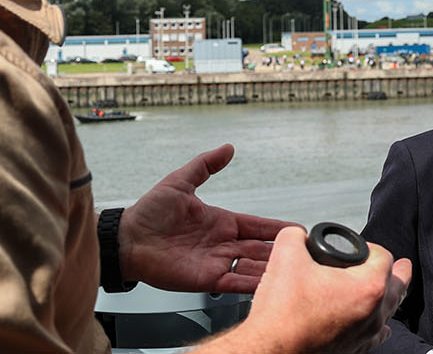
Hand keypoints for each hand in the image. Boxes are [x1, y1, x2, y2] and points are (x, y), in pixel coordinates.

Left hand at [118, 143, 293, 292]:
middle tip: (305, 253)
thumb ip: (205, 165)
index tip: (298, 230)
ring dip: (271, 269)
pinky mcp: (206, 279)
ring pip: (252, 267)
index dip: (277, 228)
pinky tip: (269, 284)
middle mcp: (222, 243)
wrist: (127, 239)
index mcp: (221, 221)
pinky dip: (252, 284)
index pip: (257, 225)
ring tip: (294, 270)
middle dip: (282, 252)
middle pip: (260, 248)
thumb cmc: (149, 212)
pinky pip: (235, 282)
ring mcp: (216, 262)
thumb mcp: (180, 181)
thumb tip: (228, 148)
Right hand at [226, 225, 412, 353]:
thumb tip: (298, 235)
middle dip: (399, 272)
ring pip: (390, 311)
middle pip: (397, 286)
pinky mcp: (354, 349)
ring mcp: (365, 334)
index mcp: (367, 287)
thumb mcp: (286, 256)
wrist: (271, 350)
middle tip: (404, 265)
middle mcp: (373, 313)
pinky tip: (379, 325)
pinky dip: (380, 324)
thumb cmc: (282, 314)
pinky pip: (377, 335)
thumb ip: (295, 235)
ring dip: (391, 297)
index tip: (359, 247)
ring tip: (396, 289)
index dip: (371, 246)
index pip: (383, 257)